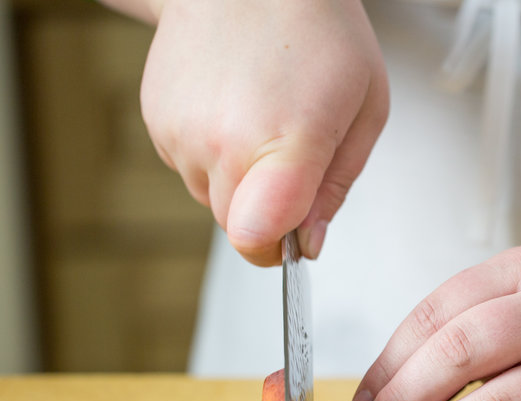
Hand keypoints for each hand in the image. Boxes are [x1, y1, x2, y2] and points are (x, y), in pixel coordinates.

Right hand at [139, 0, 387, 263]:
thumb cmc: (315, 31)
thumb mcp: (364, 111)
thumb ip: (336, 187)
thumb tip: (310, 242)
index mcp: (283, 140)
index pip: (257, 237)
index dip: (280, 249)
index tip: (297, 236)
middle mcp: (221, 140)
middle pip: (239, 229)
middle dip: (270, 213)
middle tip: (295, 158)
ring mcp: (180, 131)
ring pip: (213, 200)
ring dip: (241, 181)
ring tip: (264, 120)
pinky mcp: (156, 120)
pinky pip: (189, 168)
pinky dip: (213, 154)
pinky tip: (235, 109)